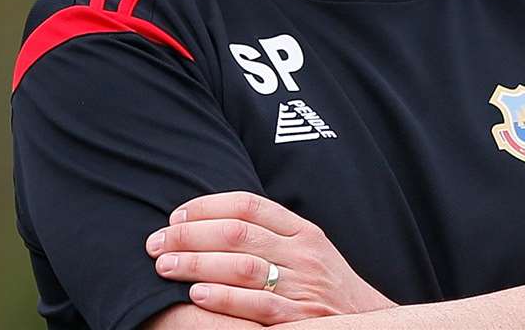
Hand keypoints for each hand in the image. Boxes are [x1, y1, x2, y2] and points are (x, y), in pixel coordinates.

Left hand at [147, 191, 396, 325]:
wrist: (367, 322)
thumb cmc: (327, 287)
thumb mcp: (310, 251)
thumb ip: (273, 235)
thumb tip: (216, 222)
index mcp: (303, 232)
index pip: (248, 206)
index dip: (207, 207)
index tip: (176, 216)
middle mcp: (303, 254)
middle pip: (238, 233)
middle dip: (190, 236)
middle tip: (156, 243)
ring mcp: (302, 286)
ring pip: (242, 266)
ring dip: (197, 264)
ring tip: (165, 266)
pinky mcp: (298, 319)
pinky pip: (257, 305)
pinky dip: (224, 298)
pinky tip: (197, 294)